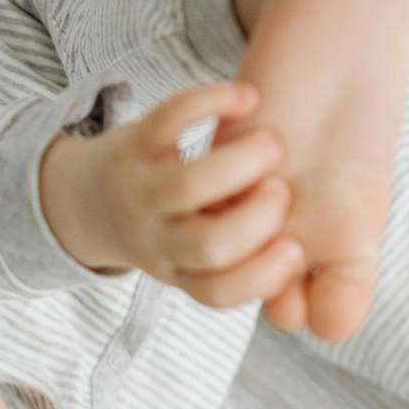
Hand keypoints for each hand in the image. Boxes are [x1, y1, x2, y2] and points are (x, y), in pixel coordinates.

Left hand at [40, 80, 305, 309]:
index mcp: (186, 272)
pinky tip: (249, 98)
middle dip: (254, 221)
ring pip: (184, 186)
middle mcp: (160, 238)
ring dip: (238, 163)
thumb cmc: (187, 224)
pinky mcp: (137, 142)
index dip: (260, 275)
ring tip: (275, 144)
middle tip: (283, 190)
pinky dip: (212, 102)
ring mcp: (144, 190)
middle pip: (206, 246)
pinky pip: (169, 120)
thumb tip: (313, 310)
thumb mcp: (215, 260)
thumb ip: (269, 274)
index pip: (218, 291)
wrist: (95, 197)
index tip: (296, 247)